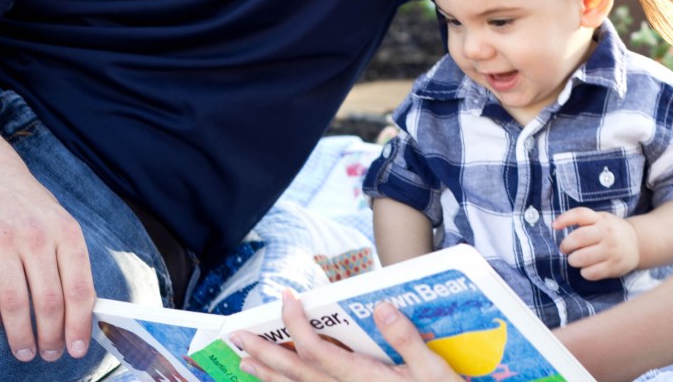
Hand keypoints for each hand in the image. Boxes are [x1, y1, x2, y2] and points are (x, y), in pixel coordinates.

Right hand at [0, 164, 94, 362]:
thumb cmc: (31, 209)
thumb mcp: (61, 225)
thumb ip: (71, 263)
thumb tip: (86, 312)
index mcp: (67, 233)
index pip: (78, 288)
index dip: (79, 324)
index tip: (77, 350)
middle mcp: (37, 235)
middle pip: (47, 299)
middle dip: (50, 336)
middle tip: (48, 355)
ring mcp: (1, 237)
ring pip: (13, 299)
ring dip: (19, 333)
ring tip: (23, 351)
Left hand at [231, 289, 460, 381]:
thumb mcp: (435, 371)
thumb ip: (406, 339)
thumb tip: (380, 307)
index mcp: (365, 378)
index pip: (317, 351)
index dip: (297, 325)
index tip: (286, 298)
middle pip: (298, 374)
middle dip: (266, 353)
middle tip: (238, 336)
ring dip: (271, 377)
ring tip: (246, 365)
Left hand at [554, 207, 639, 279]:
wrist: (637, 243)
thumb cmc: (610, 230)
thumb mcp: (600, 219)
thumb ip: (582, 220)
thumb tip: (556, 225)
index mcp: (600, 219)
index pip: (580, 214)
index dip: (565, 219)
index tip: (554, 226)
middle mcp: (606, 233)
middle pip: (579, 238)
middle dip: (566, 245)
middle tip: (565, 249)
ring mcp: (611, 250)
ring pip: (583, 258)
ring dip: (573, 260)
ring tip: (575, 259)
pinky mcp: (614, 267)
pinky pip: (592, 273)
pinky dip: (584, 272)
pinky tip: (586, 269)